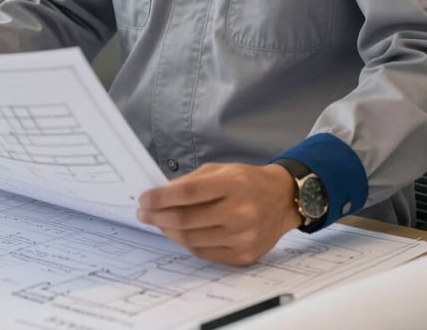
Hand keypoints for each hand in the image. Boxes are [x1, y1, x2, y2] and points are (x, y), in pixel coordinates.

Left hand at [137, 162, 300, 265]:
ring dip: (168, 231)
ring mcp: (242, 237)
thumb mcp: (221, 169)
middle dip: (158, 217)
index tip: (144, 199)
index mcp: (233, 184)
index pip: (188, 194)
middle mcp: (240, 212)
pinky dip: (187, 242)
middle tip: (144, 213)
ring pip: (191, 239)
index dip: (161, 198)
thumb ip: (192, 182)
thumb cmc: (247, 181)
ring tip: (159, 222)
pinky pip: (204, 252)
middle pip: (186, 220)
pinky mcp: (243, 256)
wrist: (282, 199)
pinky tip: (179, 233)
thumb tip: (161, 195)